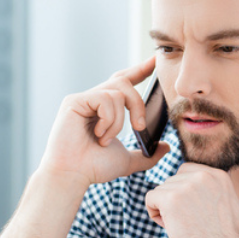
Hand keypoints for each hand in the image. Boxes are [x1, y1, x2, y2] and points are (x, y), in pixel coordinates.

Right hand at [37, 56, 169, 188]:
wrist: (73, 176)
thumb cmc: (93, 168)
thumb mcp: (127, 160)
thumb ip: (147, 154)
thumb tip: (165, 147)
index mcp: (103, 109)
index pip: (124, 82)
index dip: (140, 70)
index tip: (155, 61)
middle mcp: (92, 100)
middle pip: (124, 82)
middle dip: (138, 103)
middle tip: (139, 127)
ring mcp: (82, 99)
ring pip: (118, 93)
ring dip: (119, 121)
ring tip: (105, 140)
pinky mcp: (74, 101)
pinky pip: (105, 99)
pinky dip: (108, 120)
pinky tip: (98, 135)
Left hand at [144, 163, 238, 237]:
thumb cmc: (223, 237)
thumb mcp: (228, 203)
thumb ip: (213, 188)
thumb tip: (197, 182)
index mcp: (217, 175)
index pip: (186, 171)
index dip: (182, 192)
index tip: (192, 210)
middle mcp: (203, 175)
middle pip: (172, 181)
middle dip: (174, 201)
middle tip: (187, 222)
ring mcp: (186, 186)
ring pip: (161, 190)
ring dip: (165, 209)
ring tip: (181, 226)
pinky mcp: (171, 198)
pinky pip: (150, 198)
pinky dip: (154, 213)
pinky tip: (168, 226)